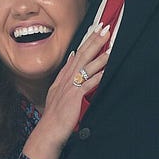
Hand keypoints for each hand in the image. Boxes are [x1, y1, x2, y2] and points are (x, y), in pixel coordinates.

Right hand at [22, 22, 111, 158]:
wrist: (48, 131)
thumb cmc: (55, 115)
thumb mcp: (57, 90)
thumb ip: (65, 74)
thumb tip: (72, 57)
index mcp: (63, 77)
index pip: (77, 53)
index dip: (87, 40)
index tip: (96, 28)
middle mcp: (67, 78)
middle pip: (82, 54)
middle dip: (94, 40)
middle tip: (105, 27)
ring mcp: (71, 86)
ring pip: (87, 66)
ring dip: (100, 54)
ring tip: (110, 43)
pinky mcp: (75, 96)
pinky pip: (90, 82)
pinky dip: (100, 74)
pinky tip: (109, 68)